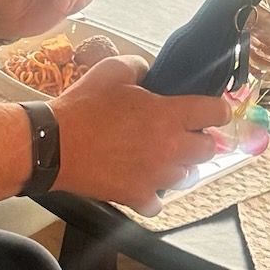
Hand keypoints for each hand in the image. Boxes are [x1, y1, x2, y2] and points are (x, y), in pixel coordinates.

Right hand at [51, 55, 233, 209]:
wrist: (52, 145)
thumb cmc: (82, 107)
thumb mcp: (112, 70)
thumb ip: (140, 66)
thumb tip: (151, 71)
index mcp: (168, 115)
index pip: (215, 112)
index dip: (218, 109)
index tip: (212, 111)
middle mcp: (169, 148)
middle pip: (208, 149)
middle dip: (201, 139)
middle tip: (184, 133)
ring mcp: (155, 176)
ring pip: (186, 176)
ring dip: (179, 166)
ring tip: (161, 157)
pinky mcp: (136, 196)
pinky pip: (158, 203)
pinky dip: (153, 195)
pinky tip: (143, 183)